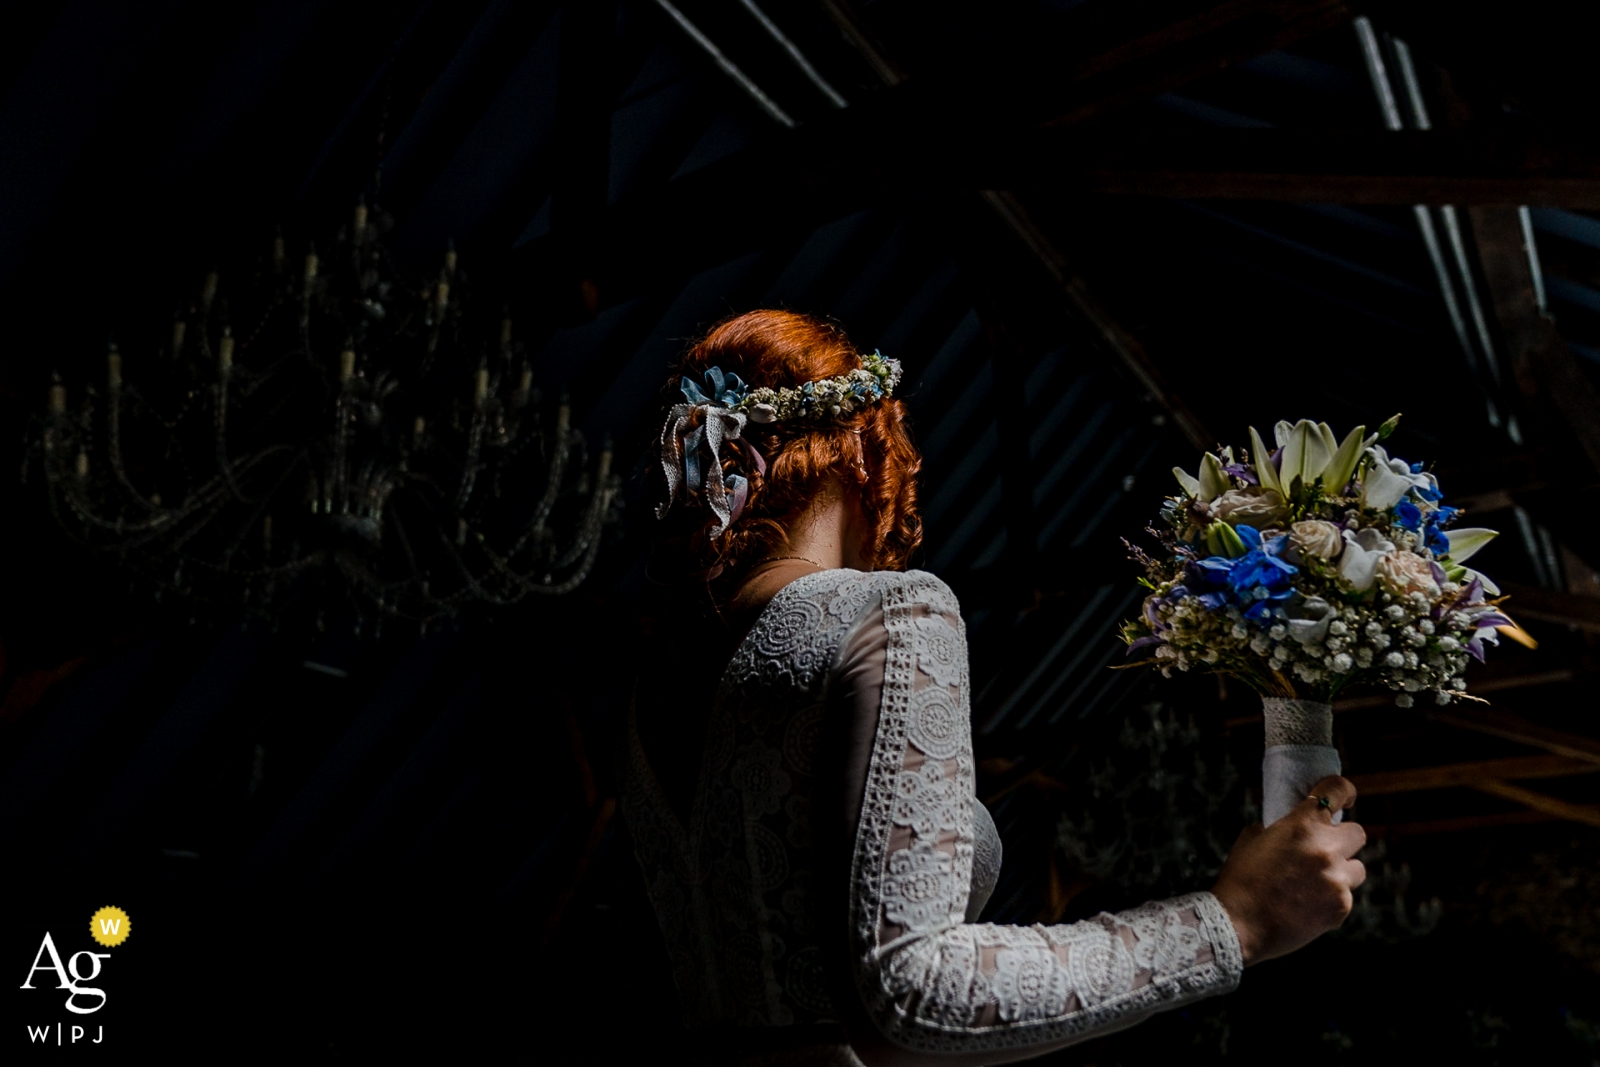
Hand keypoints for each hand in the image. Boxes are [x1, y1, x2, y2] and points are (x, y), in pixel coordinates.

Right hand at [1210, 775, 1366, 964]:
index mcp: (1302, 825)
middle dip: (1343, 839)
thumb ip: (1279, 828)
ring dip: (1341, 871)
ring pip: (1357, 868)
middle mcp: (1326, 849)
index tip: (1347, 797)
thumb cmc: (1241, 879)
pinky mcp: (1341, 907)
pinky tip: (1307, 905)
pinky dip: (1332, 898)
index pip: (1337, 791)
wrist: (1238, 924)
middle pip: (1358, 833)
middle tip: (1325, 849)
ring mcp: (1337, 880)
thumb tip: (1292, 827)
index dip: (1345, 791)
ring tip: (1315, 883)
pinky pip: (1347, 895)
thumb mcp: (1252, 840)